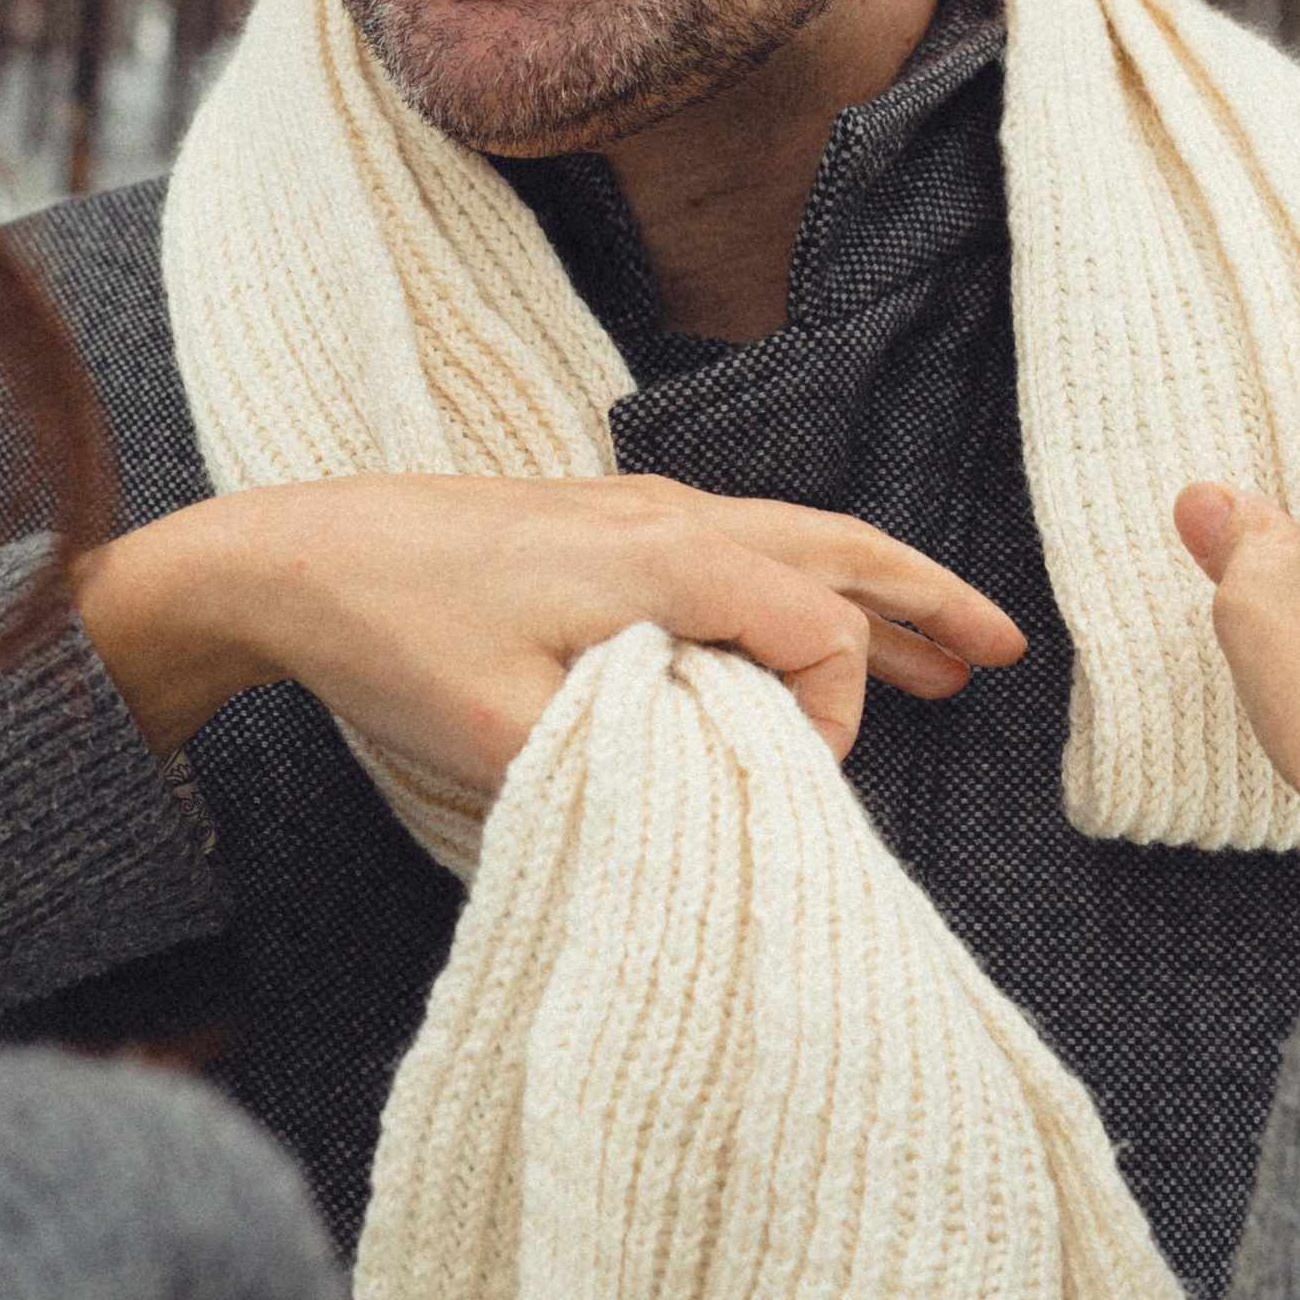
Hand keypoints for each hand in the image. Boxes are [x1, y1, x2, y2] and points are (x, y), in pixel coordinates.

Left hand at [74, 473, 1024, 788]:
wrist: (294, 558)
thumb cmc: (395, 639)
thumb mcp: (513, 732)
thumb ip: (636, 757)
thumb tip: (727, 773)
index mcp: (666, 558)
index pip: (816, 634)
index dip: (830, 716)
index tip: (784, 783)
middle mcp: (669, 518)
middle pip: (838, 551)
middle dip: (926, 603)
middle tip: (1005, 650)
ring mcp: (636, 516)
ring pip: (793, 546)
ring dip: (872, 597)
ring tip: (949, 651)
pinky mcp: (599, 529)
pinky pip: (738, 553)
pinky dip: (800, 589)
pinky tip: (805, 627)